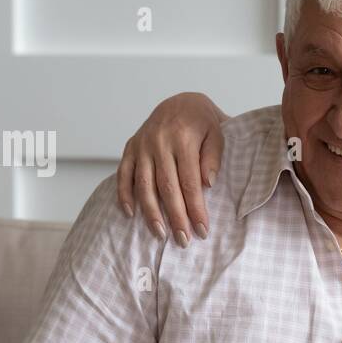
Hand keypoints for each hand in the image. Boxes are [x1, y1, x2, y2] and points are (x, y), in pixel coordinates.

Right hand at [117, 92, 226, 247]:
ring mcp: (142, 145)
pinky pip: (124, 174)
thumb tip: (208, 184)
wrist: (180, 102)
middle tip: (183, 240)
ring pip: (144, 184)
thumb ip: (213, 158)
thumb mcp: (217, 133)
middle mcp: (159, 142)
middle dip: (176, 217)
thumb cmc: (203, 123)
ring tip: (160, 234)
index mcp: (183, 138)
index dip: (196, 208)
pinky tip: (130, 214)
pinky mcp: (130, 147)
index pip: (190, 181)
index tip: (202, 230)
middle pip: (167, 187)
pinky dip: (124, 194)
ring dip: (151, 212)